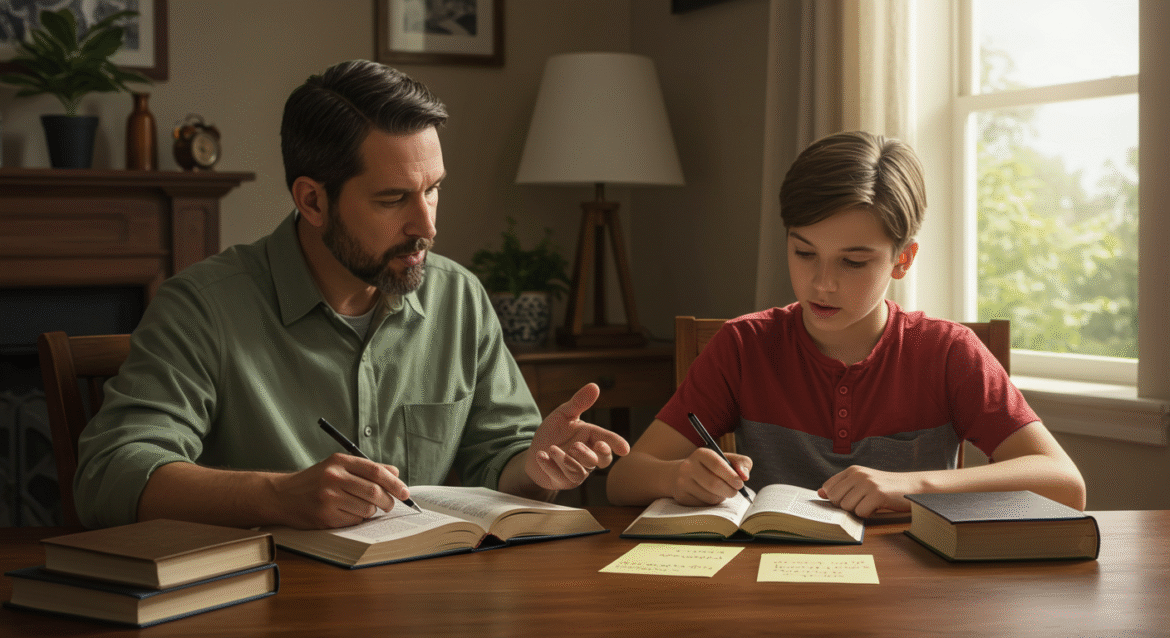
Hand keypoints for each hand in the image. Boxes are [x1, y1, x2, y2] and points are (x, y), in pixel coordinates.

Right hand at [271, 453, 409, 528]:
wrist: (281, 496)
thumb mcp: (336, 466)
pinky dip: (358, 519)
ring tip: (365, 508)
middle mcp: (333, 477)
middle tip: (390, 505)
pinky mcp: (324, 516)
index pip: (375, 471)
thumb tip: (395, 473)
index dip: (395, 483)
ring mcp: (328, 498)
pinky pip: (354, 521)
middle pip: (375, 491)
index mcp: (339, 461)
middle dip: (388, 501)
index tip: (405, 492)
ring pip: (367, 509)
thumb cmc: (314, 481)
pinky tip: (348, 514)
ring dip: (372, 512)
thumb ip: (365, 468)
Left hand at [525, 383, 630, 490]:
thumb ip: (579, 402)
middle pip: (600, 461)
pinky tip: (541, 455)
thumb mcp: (564, 414)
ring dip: (566, 460)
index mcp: (592, 438)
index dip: (617, 444)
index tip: (624, 449)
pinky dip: (550, 465)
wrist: (533, 450)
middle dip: (590, 455)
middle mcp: (588, 456)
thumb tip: (595, 386)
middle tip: (576, 447)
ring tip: (551, 449)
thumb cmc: (553, 433)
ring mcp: (577, 471)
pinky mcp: (563, 480)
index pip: (608, 441)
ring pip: (579, 470)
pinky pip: (561, 476)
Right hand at [669, 448, 752, 505]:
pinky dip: (711, 503)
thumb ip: (741, 463)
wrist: (679, 475)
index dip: (732, 476)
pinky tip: (709, 495)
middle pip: (714, 484)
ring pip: (710, 497)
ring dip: (721, 497)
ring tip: (720, 491)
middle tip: (735, 491)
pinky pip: (703, 505)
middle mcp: (688, 466)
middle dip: (730, 491)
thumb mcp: (725, 459)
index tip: (740, 483)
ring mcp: (682, 482)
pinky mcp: (681, 497)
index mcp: (701, 454)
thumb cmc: (710, 467)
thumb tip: (745, 476)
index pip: (718, 465)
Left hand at [818, 465, 922, 516]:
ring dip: (858, 510)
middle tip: (861, 502)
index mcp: (852, 470)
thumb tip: (820, 493)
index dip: (834, 498)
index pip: (828, 487)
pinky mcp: (877, 494)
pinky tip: (877, 507)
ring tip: (870, 503)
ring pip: (847, 507)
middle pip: (835, 499)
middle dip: (846, 506)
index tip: (847, 500)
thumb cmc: (886, 487)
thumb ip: (842, 487)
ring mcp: (868, 483)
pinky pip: (860, 512)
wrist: (913, 486)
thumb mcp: (863, 482)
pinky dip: (867, 514)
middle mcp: (858, 474)